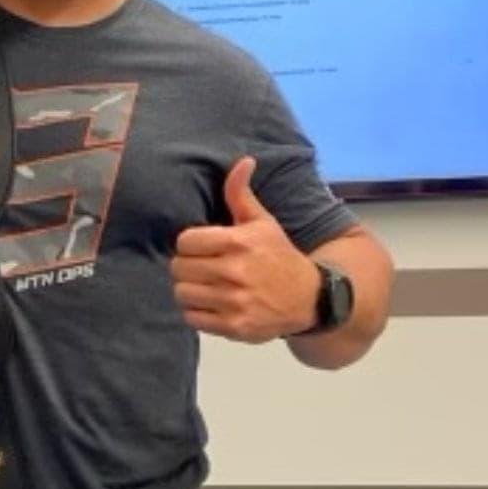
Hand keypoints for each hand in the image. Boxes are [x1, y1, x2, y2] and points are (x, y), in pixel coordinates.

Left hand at [170, 157, 319, 342]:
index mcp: (238, 242)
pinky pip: (192, 318)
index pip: (185, 241)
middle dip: (187, 266)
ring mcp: (234, 302)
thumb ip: (242, 194)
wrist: (308, 298)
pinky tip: (211, 304)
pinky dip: (196, 312)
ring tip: (204, 286)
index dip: (190, 244)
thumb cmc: (279, 256)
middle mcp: (234, 272)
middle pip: (179, 268)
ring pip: (182, 293)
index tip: (200, 247)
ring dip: (189, 290)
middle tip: (201, 267)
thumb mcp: (263, 222)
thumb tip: (242, 161)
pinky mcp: (234, 327)